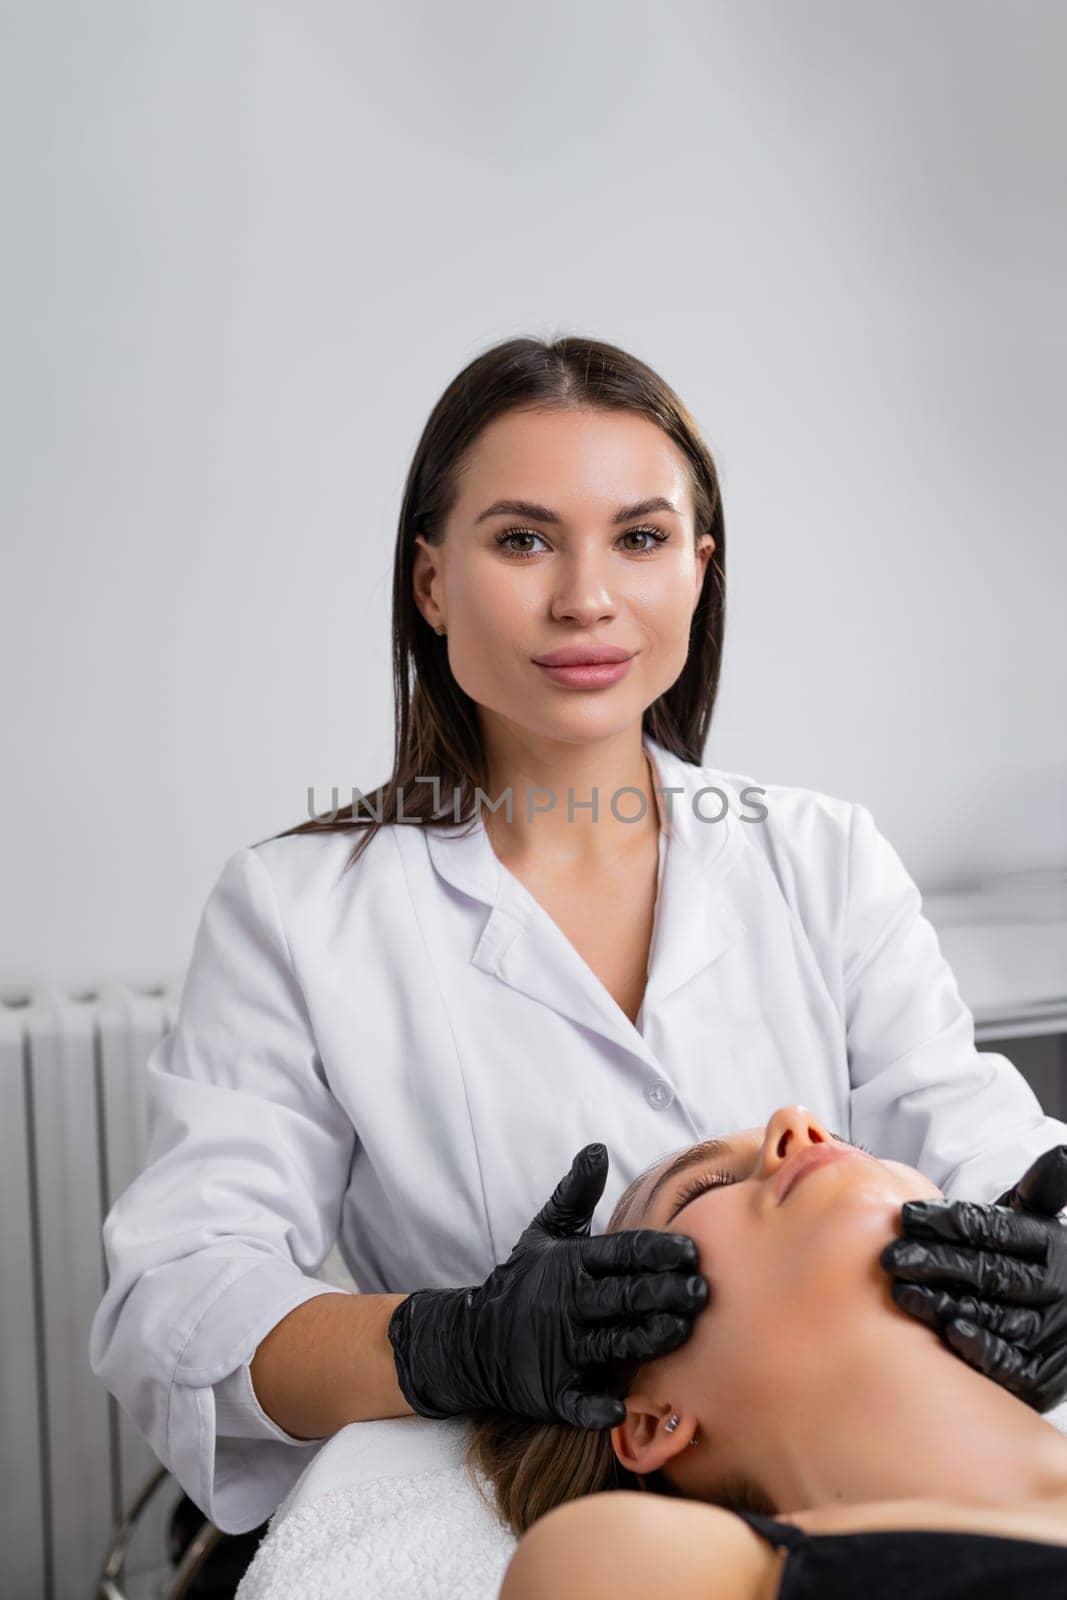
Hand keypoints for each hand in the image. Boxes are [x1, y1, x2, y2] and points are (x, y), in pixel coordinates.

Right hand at [387, 1141, 708, 1428]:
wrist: (475, 1341)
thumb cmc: (524, 1282)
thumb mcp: (545, 1233)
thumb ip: (574, 1193)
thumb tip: (597, 1149)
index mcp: (570, 1264)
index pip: (619, 1253)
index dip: (655, 1250)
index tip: (691, 1250)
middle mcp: (566, 1304)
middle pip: (621, 1296)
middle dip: (661, 1292)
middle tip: (702, 1289)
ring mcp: (559, 1348)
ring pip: (610, 1342)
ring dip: (646, 1337)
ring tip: (682, 1329)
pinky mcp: (551, 1390)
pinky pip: (576, 1400)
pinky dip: (594, 1406)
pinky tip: (619, 1408)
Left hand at [880, 1145, 1066, 1410]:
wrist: (1063, 1327)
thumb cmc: (1033, 1266)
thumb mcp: (1040, 1226)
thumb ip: (1041, 1192)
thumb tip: (1060, 1155)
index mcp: (1053, 1246)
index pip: (998, 1230)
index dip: (952, 1222)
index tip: (909, 1215)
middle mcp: (1055, 1289)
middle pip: (989, 1272)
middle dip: (936, 1261)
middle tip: (890, 1256)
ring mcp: (1050, 1333)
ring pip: (991, 1313)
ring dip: (943, 1302)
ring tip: (901, 1291)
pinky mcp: (1041, 1373)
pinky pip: (1008, 1359)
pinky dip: (977, 1345)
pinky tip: (946, 1329)